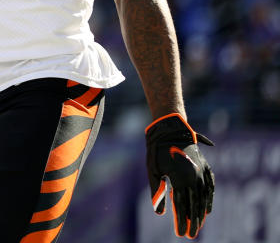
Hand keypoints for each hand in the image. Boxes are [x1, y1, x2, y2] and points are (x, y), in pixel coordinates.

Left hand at [145, 113, 214, 238]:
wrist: (169, 130)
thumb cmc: (157, 151)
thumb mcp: (153, 172)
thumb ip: (157, 192)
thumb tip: (159, 213)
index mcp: (180, 179)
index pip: (181, 206)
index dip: (181, 221)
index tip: (181, 234)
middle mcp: (193, 177)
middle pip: (194, 204)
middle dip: (192, 221)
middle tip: (191, 235)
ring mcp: (201, 172)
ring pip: (204, 197)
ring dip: (201, 213)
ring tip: (199, 225)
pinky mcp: (205, 166)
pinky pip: (210, 186)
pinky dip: (210, 198)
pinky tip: (208, 209)